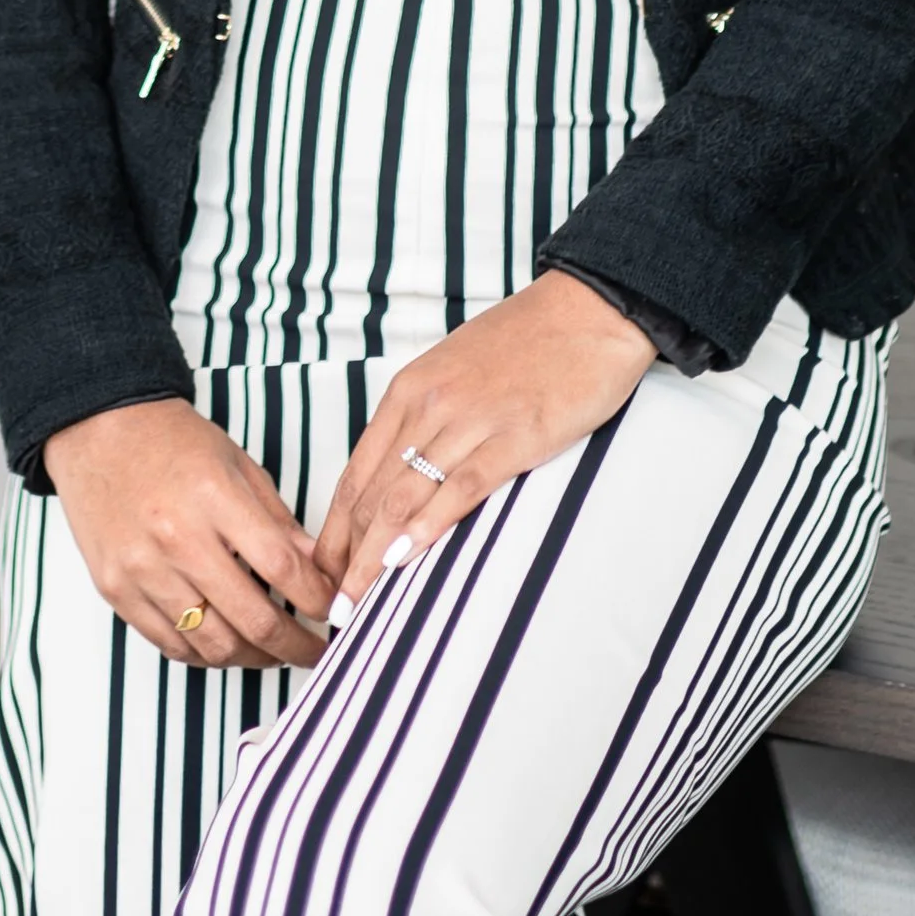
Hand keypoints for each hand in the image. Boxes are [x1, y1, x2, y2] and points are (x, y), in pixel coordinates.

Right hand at [43, 399, 333, 668]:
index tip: (333, 610)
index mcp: (216, 498)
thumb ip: (279, 521)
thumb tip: (319, 569)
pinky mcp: (116, 590)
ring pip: (213, 645)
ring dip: (253, 658)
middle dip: (295, 646)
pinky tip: (227, 646)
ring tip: (272, 651)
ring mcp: (142, 570)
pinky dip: (206, 655)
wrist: (98, 431)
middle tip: (315, 652)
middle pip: (252, 619)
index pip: (282, 567)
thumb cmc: (173, 442)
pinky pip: (171, 645)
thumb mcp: (238, 465)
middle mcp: (178, 539)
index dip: (316, 598)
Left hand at [313, 273, 654, 611]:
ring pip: (403, 496)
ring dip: (374, 557)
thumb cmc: (527, 342)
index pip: (354, 475)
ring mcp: (469, 420)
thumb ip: (425, 420)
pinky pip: (460, 487)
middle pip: (369, 494)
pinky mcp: (514, 436)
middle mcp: (427, 404)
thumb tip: (402, 479)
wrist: (590, 308)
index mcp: (408, 391)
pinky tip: (407, 558)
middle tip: (331, 607)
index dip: (334, 533)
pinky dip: (428, 525)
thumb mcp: (455, 373)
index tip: (323, 576)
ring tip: (357, 604)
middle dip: (346, 557)